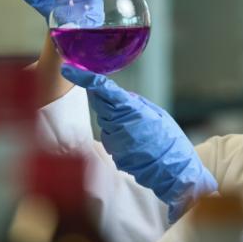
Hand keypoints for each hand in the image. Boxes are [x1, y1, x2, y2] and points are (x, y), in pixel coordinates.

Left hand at [61, 64, 217, 222]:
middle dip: (101, 96)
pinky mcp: (113, 154)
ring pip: (105, 121)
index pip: (102, 89)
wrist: (174, 172)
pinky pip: (111, 137)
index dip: (83, 78)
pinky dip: (120, 135)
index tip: (68, 69)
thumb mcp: (159, 114)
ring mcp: (114, 141)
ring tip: (138, 128)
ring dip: (115, 118)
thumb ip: (137, 103)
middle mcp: (119, 125)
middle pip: (99, 103)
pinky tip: (137, 142)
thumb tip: (121, 96)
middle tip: (117, 99)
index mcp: (132, 110)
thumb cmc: (171, 141)